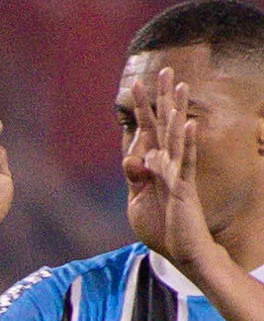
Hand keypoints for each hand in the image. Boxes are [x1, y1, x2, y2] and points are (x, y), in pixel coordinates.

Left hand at [130, 65, 219, 271]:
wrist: (182, 251)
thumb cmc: (162, 226)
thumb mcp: (138, 202)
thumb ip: (135, 179)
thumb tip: (133, 157)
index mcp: (154, 167)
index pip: (147, 132)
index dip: (142, 110)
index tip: (136, 85)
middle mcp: (168, 164)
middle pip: (165, 124)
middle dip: (162, 98)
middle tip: (164, 69)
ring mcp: (177, 174)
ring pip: (176, 136)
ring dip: (176, 111)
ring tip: (180, 85)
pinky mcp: (183, 188)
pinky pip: (184, 162)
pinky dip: (185, 143)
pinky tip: (187, 124)